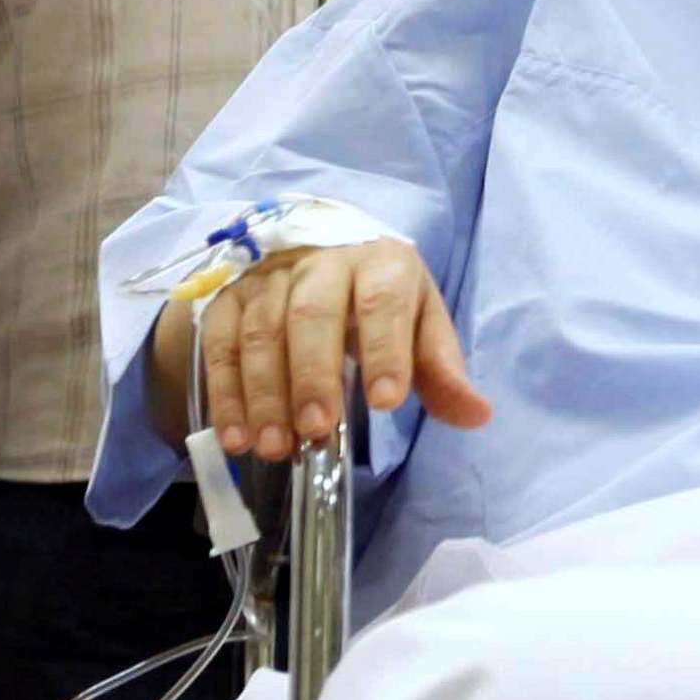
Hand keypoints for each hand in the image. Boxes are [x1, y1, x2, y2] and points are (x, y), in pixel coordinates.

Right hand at [170, 240, 490, 460]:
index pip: (383, 301)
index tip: (385, 401)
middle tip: (317, 429)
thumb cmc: (380, 299)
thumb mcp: (420, 324)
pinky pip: (219, 344)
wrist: (320, 254)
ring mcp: (269, 278)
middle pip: (312, 315)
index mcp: (382, 263)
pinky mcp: (228, 298)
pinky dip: (226, 394)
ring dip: (265, 394)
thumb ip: (443, 371)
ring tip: (276, 446)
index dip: (385, 350)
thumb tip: (479, 415)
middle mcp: (322, 262)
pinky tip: (236, 436)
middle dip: (314, 375)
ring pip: (261, 332)